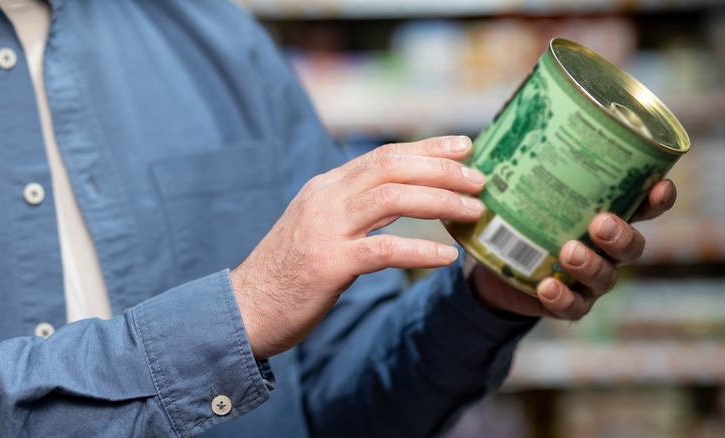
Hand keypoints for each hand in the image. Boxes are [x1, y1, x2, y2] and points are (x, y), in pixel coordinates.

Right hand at [231, 136, 483, 358]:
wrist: (245, 308)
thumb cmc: (288, 272)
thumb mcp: (319, 227)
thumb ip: (354, 209)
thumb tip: (403, 198)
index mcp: (325, 188)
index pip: (383, 156)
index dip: (427, 147)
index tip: (464, 145)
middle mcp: (325, 199)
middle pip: (392, 167)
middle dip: (442, 168)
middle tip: (479, 178)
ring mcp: (325, 229)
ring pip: (392, 199)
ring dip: (440, 201)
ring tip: (473, 210)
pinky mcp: (328, 264)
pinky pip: (384, 250)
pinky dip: (420, 250)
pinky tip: (447, 256)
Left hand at [470, 179, 676, 319]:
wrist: (496, 265)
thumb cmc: (519, 215)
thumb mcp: (520, 185)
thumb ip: (520, 160)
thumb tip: (499, 122)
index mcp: (606, 213)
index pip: (643, 205)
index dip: (658, 198)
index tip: (659, 185)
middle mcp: (606, 248)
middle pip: (633, 245)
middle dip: (622, 234)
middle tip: (600, 222)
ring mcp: (590, 278)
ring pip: (607, 276)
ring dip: (591, 264)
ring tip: (569, 251)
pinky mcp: (568, 302)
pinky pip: (574, 306)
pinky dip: (563, 298)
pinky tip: (547, 286)